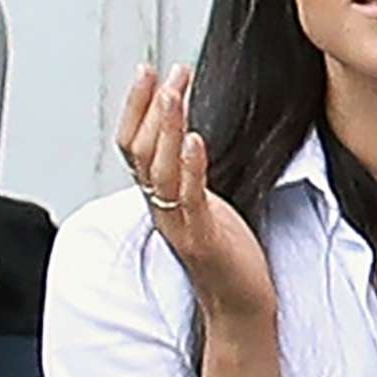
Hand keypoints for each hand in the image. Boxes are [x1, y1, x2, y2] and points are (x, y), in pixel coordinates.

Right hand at [117, 63, 274, 328]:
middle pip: (140, 151)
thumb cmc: (229, 254)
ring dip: (167, 128)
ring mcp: (179, 224)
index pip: (135, 144)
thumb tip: (191, 132)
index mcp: (161, 197)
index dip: (138, 107)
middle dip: (150, 107)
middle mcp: (162, 208)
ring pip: (159, 170)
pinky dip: (191, 168)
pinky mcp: (203, 239)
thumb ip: (191, 172)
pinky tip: (197, 141)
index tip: (151, 72)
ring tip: (175, 94)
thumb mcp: (205, 202)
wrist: (241, 304)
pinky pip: (189, 199)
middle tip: (163, 73)